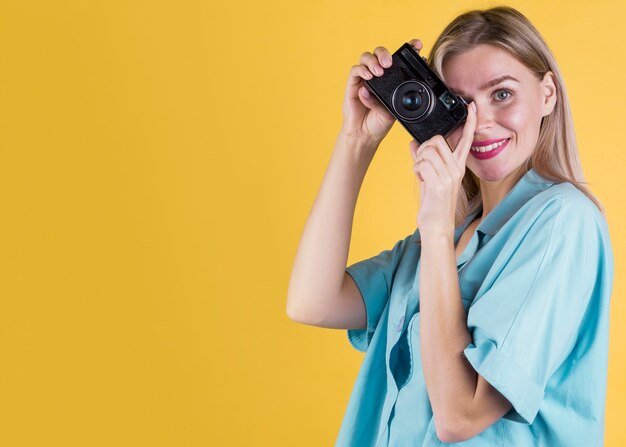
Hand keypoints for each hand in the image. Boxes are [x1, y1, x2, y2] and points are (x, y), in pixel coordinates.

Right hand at [340, 39, 423, 145]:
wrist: (365, 135)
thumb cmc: (379, 122)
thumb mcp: (393, 110)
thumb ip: (391, 99)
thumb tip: (386, 90)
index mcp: (390, 79)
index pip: (398, 59)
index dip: (408, 48)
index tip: (417, 44)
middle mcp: (376, 75)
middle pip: (378, 53)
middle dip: (384, 54)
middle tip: (389, 63)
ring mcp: (364, 79)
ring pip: (366, 57)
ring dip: (372, 61)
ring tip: (378, 72)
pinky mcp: (352, 85)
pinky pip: (355, 71)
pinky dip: (362, 71)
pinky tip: (368, 77)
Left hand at [410, 102, 476, 233]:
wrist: (436, 225)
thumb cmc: (433, 203)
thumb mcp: (429, 178)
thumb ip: (423, 159)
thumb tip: (413, 143)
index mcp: (458, 167)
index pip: (466, 141)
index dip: (469, 123)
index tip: (471, 108)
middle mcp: (456, 169)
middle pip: (437, 140)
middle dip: (423, 149)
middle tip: (421, 164)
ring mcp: (449, 176)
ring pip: (426, 152)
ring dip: (417, 162)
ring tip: (421, 175)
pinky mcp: (440, 184)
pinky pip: (421, 164)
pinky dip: (416, 170)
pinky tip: (421, 180)